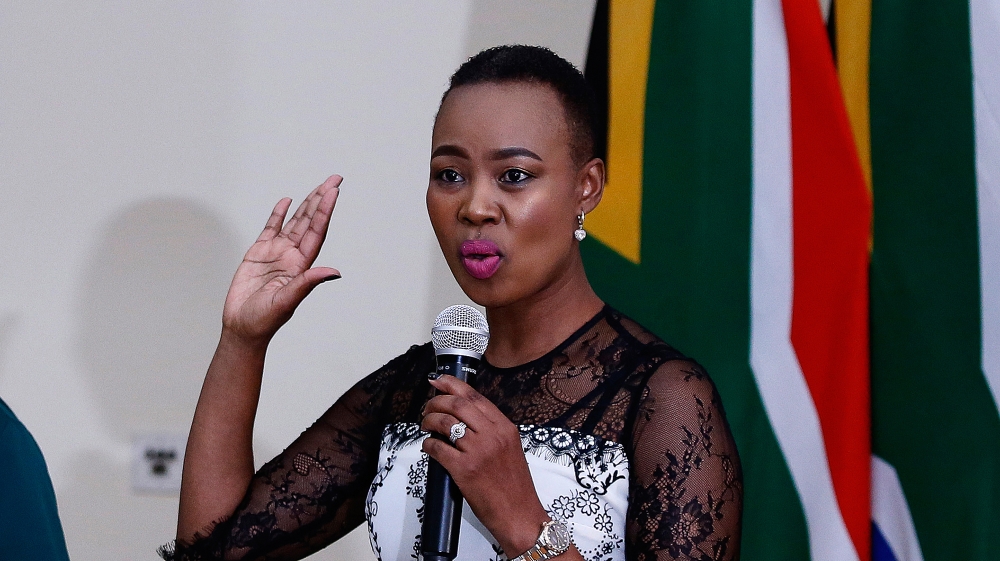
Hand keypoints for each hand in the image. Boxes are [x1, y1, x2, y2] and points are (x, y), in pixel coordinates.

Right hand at [221, 175, 341, 343]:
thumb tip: (334, 272)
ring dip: (306, 204)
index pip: (317, 232)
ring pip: (294, 222)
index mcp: (301, 265)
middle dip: (322, 199)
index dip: (325, 211)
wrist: (242, 327)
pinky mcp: (258, 254)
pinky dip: (278, 214)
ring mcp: (276, 254)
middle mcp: (292, 256)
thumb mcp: (287, 301)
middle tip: (335, 179)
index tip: (334, 191)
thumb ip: (307, 283)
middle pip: (310, 221)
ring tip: (319, 186)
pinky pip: (271, 229)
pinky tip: (286, 202)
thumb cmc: (264, 320)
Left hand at [421, 375, 550, 557]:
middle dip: (435, 401)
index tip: (438, 380)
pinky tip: (428, 447)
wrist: (520, 514)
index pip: (475, 397)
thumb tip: (464, 417)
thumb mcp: (510, 448)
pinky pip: (438, 448)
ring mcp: (478, 452)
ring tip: (425, 425)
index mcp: (505, 428)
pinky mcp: (464, 470)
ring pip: (444, 423)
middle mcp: (492, 435)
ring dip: (429, 420)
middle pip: (457, 404)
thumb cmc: (514, 486)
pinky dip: (428, 444)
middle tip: (427, 407)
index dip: (452, 385)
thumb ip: (492, 430)